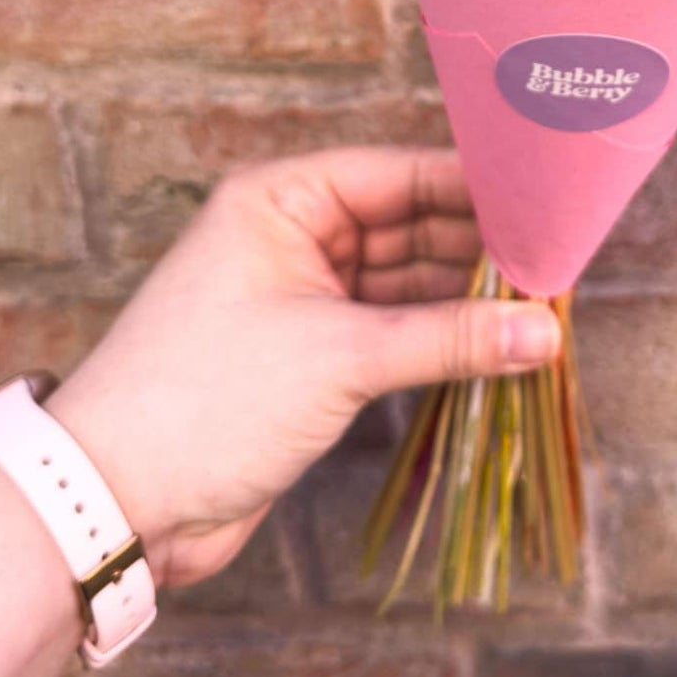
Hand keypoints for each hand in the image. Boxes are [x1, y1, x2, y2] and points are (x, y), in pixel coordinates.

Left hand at [47, 148, 559, 589]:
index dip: (477, 190)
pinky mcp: (312, 356)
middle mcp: (293, 236)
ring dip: (467, 299)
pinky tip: (499, 346)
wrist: (116, 503)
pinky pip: (394, 331)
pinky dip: (441, 339)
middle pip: (411, 225)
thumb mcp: (340, 357)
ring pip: (407, 281)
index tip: (552, 206)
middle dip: (481, 249)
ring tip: (545, 309)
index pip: (401, 174)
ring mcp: (303, 297)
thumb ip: (449, 338)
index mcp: (282, 198)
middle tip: (561, 267)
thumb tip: (543, 331)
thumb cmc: (205, 401)